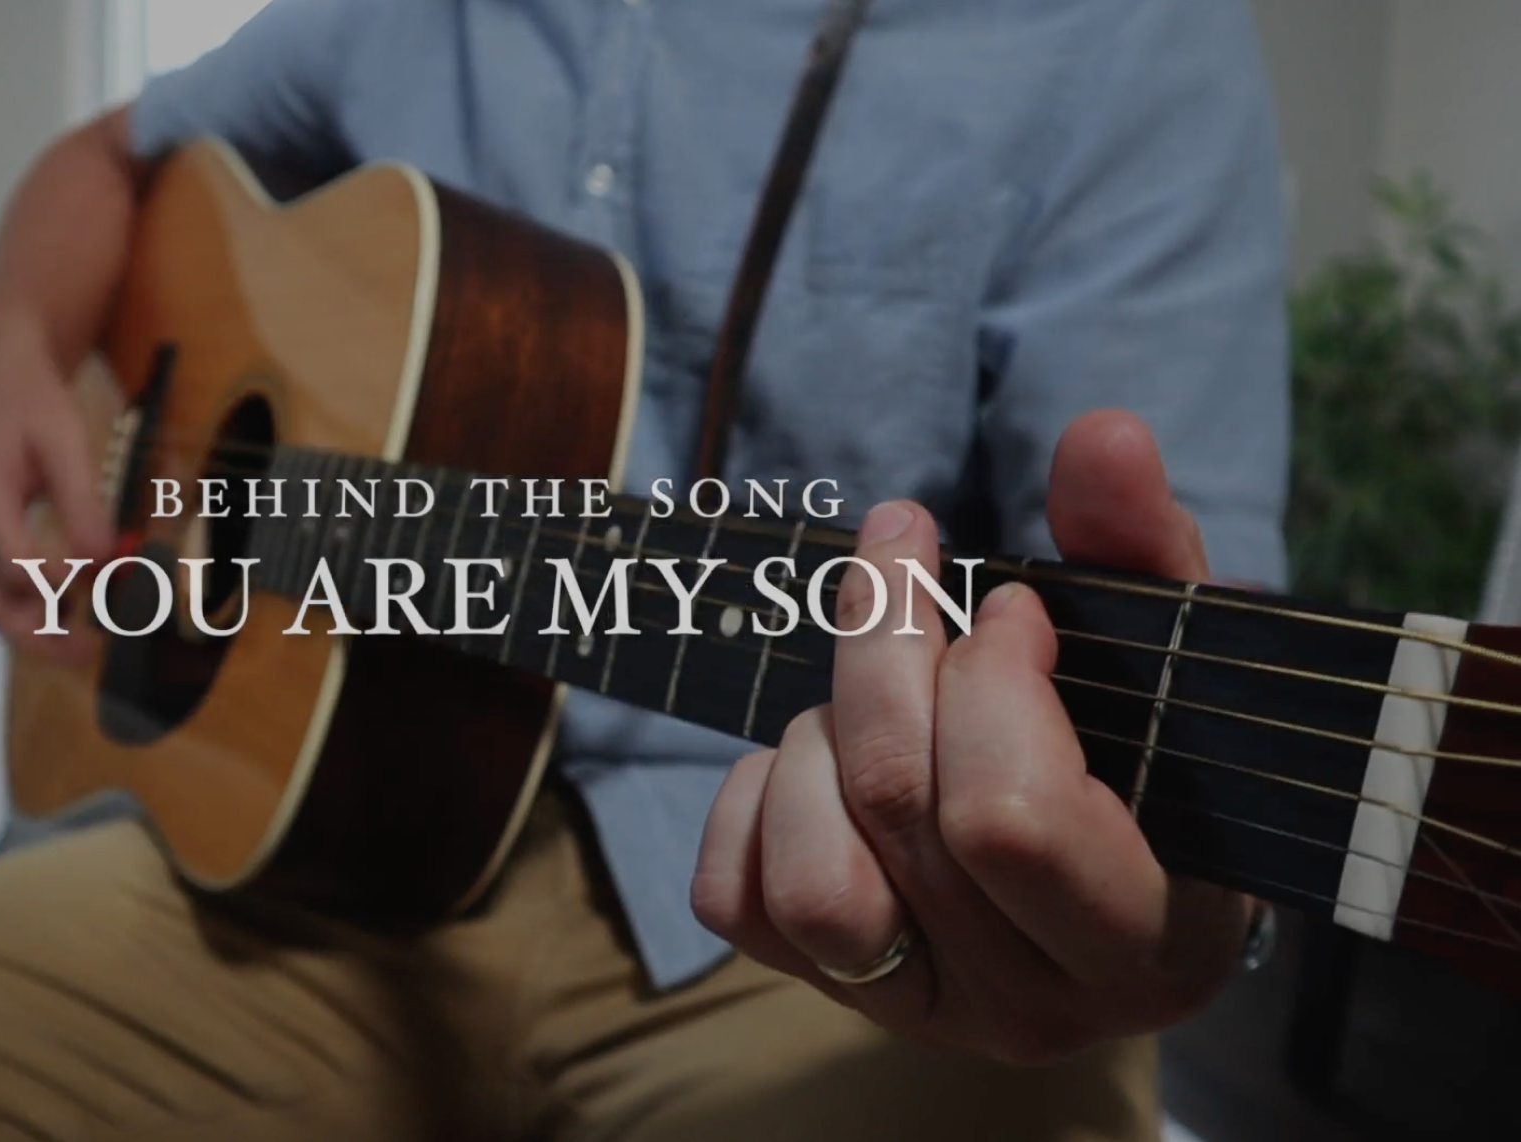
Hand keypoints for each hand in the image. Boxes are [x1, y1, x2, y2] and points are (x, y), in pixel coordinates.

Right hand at [0, 327, 111, 663]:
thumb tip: (105, 561)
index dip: (58, 584)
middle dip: (34, 634)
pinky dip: (22, 604)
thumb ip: (84, 502)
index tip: (105, 585)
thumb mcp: (66, 441)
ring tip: (78, 640)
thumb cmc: (34, 401)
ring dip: (26, 626)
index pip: (13, 563)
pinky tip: (64, 609)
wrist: (3, 372)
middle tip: (86, 651)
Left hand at [691, 409, 1256, 1064]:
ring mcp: (921, 1009)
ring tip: (870, 690)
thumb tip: (1102, 435)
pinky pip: (737, 899)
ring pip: (813, 875)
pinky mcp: (827, 990)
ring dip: (821, 739)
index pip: (1009, 818)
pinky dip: (753, 804)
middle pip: (896, 804)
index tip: (1015, 607)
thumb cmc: (1149, 755)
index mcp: (1149, 938)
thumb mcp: (1167, 655)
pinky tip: (813, 762)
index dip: (989, 682)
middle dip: (886, 647)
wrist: (1110, 875)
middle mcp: (1030, 1008)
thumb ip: (1141, 546)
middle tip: (902, 557)